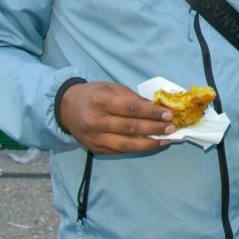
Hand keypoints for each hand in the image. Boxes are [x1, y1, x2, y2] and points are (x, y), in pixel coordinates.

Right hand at [59, 81, 174, 154]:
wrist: (66, 108)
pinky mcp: (96, 149)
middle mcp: (96, 121)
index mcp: (100, 101)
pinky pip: (120, 151)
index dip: (151, 113)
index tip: (168, 114)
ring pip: (126, 145)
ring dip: (149, 143)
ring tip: (166, 140)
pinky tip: (150, 144)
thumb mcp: (111, 87)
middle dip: (154, 128)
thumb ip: (133, 98)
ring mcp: (95, 138)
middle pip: (131, 128)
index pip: (131, 109)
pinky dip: (137, 148)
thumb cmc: (93, 94)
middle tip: (171, 128)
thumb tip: (156, 108)